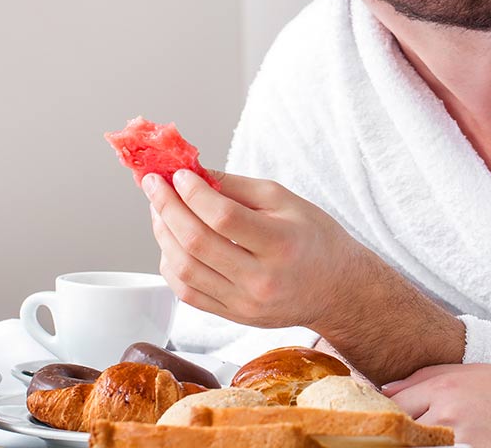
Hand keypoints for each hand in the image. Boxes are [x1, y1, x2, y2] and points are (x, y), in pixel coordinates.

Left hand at [142, 168, 376, 332]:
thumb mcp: (286, 200)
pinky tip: (170, 242)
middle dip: (167, 208)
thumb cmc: (315, 239)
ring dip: (163, 234)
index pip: (223, 217)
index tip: (178, 174)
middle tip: (153, 184)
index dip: (194, 193)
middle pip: (197, 243)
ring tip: (159, 210)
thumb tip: (193, 173)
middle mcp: (261, 279)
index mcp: (281, 243)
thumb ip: (237, 186)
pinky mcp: (234, 316)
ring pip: (185, 270)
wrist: (337, 289)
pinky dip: (170, 264)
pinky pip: (188, 292)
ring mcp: (245, 303)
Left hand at [385, 364, 490, 447]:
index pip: (395, 399)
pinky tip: (443, 444)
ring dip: (413, 439)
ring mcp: (457, 436)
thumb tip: (389, 389)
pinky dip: (434, 447)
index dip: (386, 408)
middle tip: (395, 430)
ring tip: (422, 435)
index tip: (382, 413)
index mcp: (446, 385)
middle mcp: (446, 409)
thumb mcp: (478, 372)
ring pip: (415, 441)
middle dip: (395, 426)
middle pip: (399, 421)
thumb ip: (432, 376)